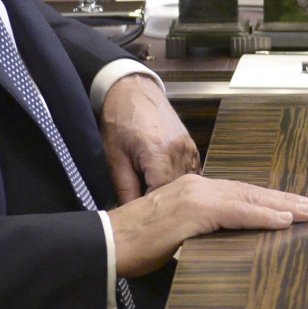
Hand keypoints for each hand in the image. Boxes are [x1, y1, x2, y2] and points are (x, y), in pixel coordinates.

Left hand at [100, 71, 200, 202]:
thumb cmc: (120, 119)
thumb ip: (125, 188)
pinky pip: (191, 173)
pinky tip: (167, 187)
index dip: (152, 208)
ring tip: (157, 202)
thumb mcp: (115, 157)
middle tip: (147, 213)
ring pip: (187, 184)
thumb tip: (129, 213)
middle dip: (163, 204)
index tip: (141, 217)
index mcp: (159, 151)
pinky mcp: (192, 147)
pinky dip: (180, 184)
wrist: (134, 91)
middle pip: (178, 191)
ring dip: (173, 194)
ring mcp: (189, 148)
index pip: (162, 193)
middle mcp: (180, 150)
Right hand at [106, 172, 307, 275]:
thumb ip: (198, 234)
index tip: (289, 207)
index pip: (238, 194)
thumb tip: (222, 246)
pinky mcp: (192, 211)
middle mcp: (196, 187)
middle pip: (248, 192)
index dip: (265, 200)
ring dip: (280, 206)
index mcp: (191, 191)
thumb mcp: (173, 236)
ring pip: (247, 199)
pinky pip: (235, 213)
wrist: (104, 244)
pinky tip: (282, 220)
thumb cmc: (133, 245)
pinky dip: (261, 215)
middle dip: (281, 200)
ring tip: (306, 212)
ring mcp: (194, 196)